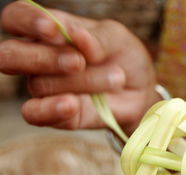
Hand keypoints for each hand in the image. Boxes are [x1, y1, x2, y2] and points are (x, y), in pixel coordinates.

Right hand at [0, 1, 159, 130]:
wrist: (141, 91)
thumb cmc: (123, 57)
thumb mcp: (117, 39)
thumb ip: (97, 38)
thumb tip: (76, 36)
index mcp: (49, 30)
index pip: (17, 18)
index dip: (27, 21)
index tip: (52, 29)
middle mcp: (38, 58)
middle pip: (11, 55)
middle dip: (44, 58)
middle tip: (80, 62)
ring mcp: (44, 88)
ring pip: (39, 84)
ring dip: (81, 82)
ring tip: (116, 79)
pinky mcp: (55, 114)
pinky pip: (35, 114)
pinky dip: (51, 109)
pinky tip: (71, 104)